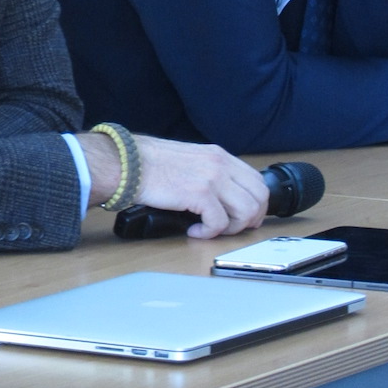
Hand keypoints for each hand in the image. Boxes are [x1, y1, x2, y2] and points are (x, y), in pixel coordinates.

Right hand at [133, 136, 266, 237]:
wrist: (129, 163)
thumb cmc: (149, 163)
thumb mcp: (189, 159)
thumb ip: (209, 171)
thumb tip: (220, 195)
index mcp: (218, 155)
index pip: (256, 180)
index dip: (256, 203)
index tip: (246, 216)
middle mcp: (220, 164)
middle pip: (258, 197)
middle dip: (251, 219)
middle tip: (232, 228)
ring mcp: (213, 179)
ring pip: (245, 212)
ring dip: (230, 228)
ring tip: (210, 229)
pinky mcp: (200, 194)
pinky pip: (219, 223)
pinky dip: (208, 233)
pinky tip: (194, 230)